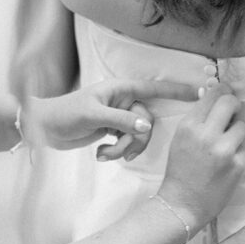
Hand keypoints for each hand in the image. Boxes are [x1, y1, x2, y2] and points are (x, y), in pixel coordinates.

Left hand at [27, 78, 196, 159]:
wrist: (43, 128)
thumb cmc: (65, 114)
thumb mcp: (93, 116)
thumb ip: (122, 121)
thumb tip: (147, 128)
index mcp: (121, 89)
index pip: (155, 88)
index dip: (178, 90)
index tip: (201, 92)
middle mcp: (123, 102)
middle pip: (147, 122)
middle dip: (134, 140)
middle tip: (117, 149)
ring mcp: (119, 118)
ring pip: (138, 136)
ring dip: (124, 149)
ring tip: (105, 155)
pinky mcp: (113, 132)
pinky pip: (128, 144)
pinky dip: (117, 152)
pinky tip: (101, 155)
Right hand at [158, 85, 244, 231]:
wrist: (182, 204)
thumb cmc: (180, 170)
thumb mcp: (181, 139)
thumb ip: (198, 118)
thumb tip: (213, 95)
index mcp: (189, 125)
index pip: (214, 94)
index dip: (224, 91)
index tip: (227, 94)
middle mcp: (207, 134)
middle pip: (231, 102)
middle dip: (234, 105)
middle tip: (232, 113)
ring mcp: (224, 149)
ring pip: (242, 126)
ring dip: (236, 132)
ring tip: (225, 145)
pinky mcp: (238, 164)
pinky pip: (244, 148)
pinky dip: (237, 153)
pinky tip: (226, 164)